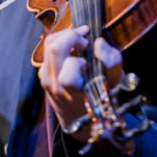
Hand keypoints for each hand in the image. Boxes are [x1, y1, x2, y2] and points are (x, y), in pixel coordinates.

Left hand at [37, 25, 122, 141]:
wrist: (79, 121)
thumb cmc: (100, 98)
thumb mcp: (114, 82)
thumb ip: (111, 61)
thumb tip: (99, 42)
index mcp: (74, 90)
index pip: (70, 67)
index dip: (83, 56)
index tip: (91, 45)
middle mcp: (56, 85)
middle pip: (54, 48)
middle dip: (71, 35)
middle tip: (84, 38)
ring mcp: (46, 80)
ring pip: (48, 46)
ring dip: (65, 36)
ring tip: (79, 40)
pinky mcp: (42, 76)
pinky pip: (47, 52)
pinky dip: (60, 43)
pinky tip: (72, 47)